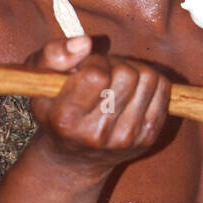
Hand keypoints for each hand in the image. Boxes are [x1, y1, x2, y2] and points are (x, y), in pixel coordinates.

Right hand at [26, 36, 170, 176]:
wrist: (74, 159)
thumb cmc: (55, 110)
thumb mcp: (39, 81)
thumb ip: (53, 54)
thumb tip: (85, 42)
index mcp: (66, 120)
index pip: (96, 74)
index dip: (95, 62)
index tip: (87, 69)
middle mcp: (98, 134)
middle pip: (126, 74)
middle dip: (115, 64)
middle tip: (104, 74)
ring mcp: (126, 139)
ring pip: (149, 79)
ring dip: (134, 70)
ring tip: (118, 81)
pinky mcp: (148, 138)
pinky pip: (164, 91)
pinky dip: (151, 82)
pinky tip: (134, 90)